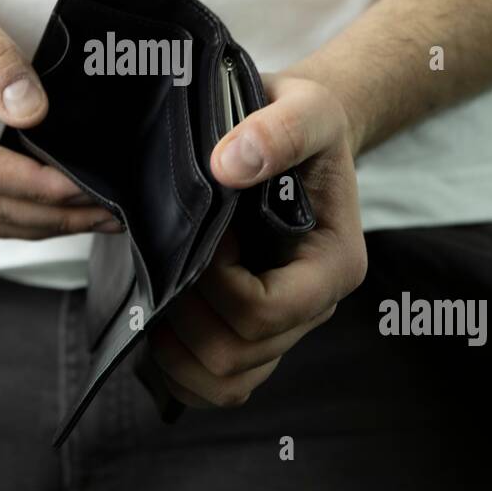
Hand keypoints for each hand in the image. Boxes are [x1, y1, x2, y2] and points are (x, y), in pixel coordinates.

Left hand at [148, 73, 366, 406]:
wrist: (300, 133)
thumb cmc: (306, 124)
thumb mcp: (305, 106)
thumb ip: (278, 130)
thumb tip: (229, 165)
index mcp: (333, 265)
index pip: (265, 309)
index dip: (217, 282)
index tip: (204, 232)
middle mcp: (313, 306)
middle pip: (239, 353)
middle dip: (187, 315)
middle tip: (170, 262)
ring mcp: (285, 326)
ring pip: (226, 381)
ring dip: (177, 352)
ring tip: (158, 298)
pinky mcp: (256, 333)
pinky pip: (219, 384)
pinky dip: (180, 370)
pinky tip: (160, 326)